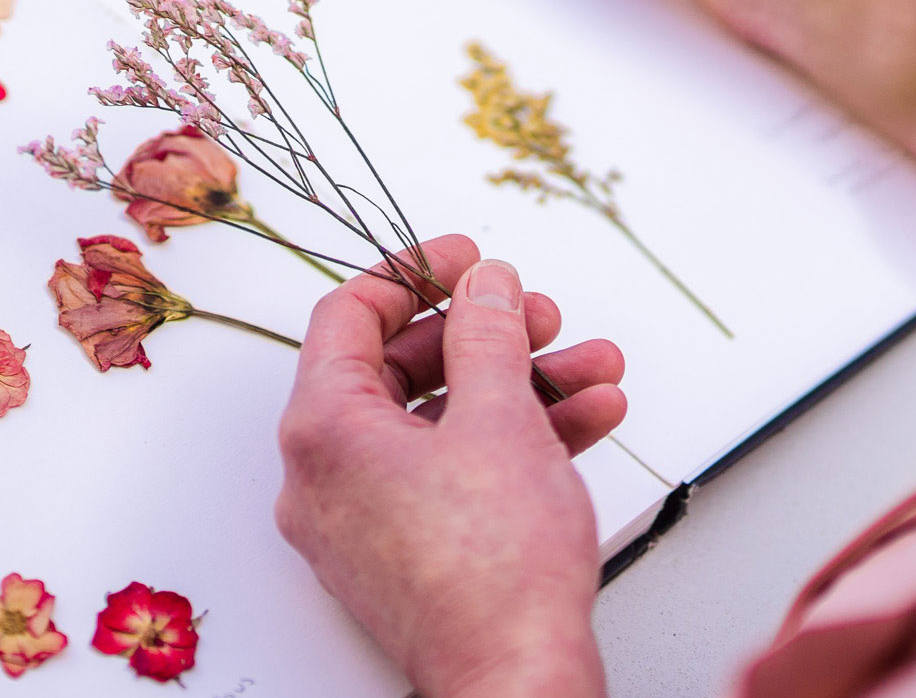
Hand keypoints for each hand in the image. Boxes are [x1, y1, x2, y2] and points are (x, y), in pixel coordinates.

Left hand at [274, 235, 625, 697]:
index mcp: (322, 430)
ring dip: (521, 386)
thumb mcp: (499, 417)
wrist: (516, 677)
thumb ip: (488, 334)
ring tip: (593, 369)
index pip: (347, 316)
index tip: (468, 259)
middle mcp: (327, 476)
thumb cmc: (493, 570)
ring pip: (442, 424)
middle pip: (401, 369)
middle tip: (541, 317)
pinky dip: (514, 442)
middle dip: (488, 336)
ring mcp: (365, 521)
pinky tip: (586, 420)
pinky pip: (454, 473)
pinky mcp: (407, 555)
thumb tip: (484, 286)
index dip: (414, 272)